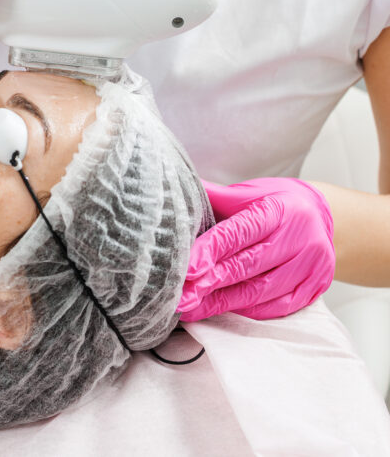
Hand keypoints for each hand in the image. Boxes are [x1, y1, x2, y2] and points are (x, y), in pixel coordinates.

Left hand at [178, 178, 334, 320]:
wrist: (325, 216)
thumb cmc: (277, 203)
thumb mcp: (248, 192)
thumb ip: (214, 197)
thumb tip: (176, 191)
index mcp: (278, 210)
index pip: (238, 233)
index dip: (210, 252)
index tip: (187, 270)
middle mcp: (299, 238)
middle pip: (247, 266)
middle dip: (209, 284)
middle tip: (180, 298)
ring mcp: (310, 265)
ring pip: (261, 291)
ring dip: (222, 303)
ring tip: (191, 309)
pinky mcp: (314, 287)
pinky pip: (277, 307)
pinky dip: (247, 310)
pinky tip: (222, 310)